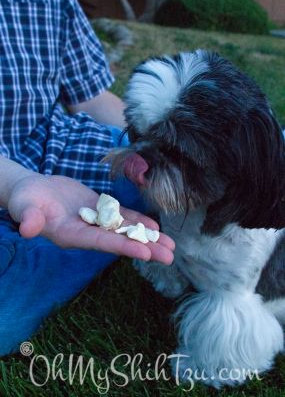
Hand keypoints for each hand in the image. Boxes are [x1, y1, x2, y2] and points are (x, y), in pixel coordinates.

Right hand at [8, 174, 174, 263]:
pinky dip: (138, 221)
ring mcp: (96, 222)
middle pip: (120, 241)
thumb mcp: (24, 206)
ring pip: (125, 231)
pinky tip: (155, 227)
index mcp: (71, 235)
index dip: (123, 247)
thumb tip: (28, 229)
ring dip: (148, 238)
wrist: (34, 191)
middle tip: (170, 257)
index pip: (101, 243)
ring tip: (170, 246)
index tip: (145, 253)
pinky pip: (122, 217)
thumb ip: (29, 218)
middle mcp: (88, 232)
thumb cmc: (26, 200)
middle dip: (145, 248)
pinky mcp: (100, 210)